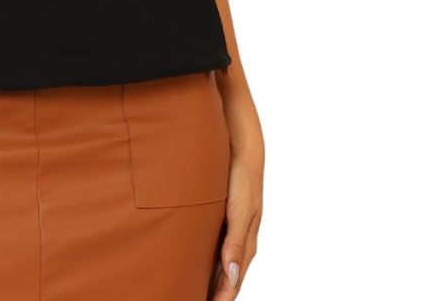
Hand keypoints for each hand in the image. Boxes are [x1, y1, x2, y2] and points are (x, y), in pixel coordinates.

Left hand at [209, 139, 263, 298]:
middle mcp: (239, 244)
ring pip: (220, 268)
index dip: (220, 299)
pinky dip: (208, 265)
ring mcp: (232, 234)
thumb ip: (236, 243)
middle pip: (226, 280)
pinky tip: (196, 267)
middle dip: (215, 295)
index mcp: (245, 246)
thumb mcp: (240, 212)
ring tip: (194, 293)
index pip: (231, 283)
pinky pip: (216, 251)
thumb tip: (231, 275)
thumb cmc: (242, 182)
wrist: (242, 153)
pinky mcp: (225, 223)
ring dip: (211, 283)